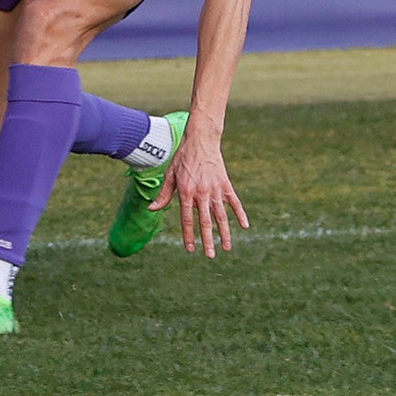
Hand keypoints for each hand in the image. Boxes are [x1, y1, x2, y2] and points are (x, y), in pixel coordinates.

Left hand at [150, 128, 248, 257]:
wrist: (200, 140)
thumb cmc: (183, 157)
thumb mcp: (170, 175)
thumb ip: (163, 194)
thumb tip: (151, 209)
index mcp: (186, 192)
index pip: (186, 219)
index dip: (188, 235)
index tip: (190, 249)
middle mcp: (201, 193)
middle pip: (205, 221)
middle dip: (207, 240)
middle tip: (210, 256)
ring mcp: (215, 189)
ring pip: (221, 216)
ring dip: (224, 233)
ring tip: (226, 248)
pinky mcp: (225, 184)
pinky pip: (234, 202)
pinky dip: (240, 214)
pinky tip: (245, 226)